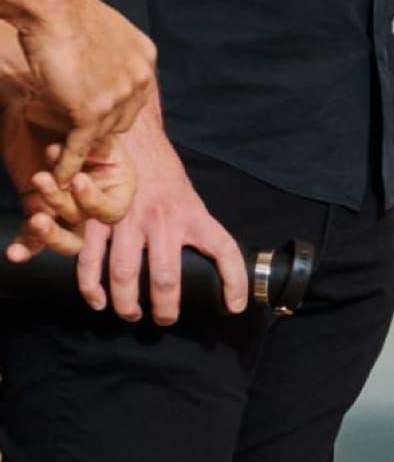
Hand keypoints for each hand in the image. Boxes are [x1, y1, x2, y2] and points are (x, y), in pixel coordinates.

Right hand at [0, 0, 157, 192]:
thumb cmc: (66, 12)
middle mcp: (140, 79)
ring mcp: (117, 97)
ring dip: (76, 141)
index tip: (89, 110)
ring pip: (99, 133)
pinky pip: (81, 146)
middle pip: (120, 118)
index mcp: (146, 59)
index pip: (132, 96)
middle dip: (95, 124)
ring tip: (55, 147)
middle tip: (65, 125)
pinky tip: (61, 177)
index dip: (109, 106)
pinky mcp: (90, 111)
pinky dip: (70, 164)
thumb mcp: (105, 31)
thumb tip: (107, 63)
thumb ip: (113, 54)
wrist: (49, 5)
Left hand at [10, 97, 143, 259]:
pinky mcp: (38, 209)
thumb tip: (82, 160)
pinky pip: (34, 238)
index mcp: (116, 182)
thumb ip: (90, 143)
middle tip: (45, 182)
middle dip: (65, 207)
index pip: (112, 210)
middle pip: (86, 224)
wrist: (31, 104)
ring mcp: (65, 207)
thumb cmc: (64, 112)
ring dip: (50, 233)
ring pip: (66, 238)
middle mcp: (93, 198)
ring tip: (37, 220)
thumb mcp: (85, 126)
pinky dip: (26, 246)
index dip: (94, 201)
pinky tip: (14, 255)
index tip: (77, 179)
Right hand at [70, 129, 242, 323]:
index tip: (234, 306)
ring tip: (131, 315)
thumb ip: (198, 232)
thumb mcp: (192, 202)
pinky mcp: (98, 219)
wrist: (134, 142)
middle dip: (165, 308)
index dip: (235, 282)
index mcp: (193, 216)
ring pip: (124, 274)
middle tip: (164, 320)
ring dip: (126, 303)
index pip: (225, 252)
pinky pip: (90, 258)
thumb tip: (215, 271)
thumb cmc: (166, 180)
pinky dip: (91, 285)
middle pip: (165, 278)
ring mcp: (128, 220)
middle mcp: (163, 221)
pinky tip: (97, 301)